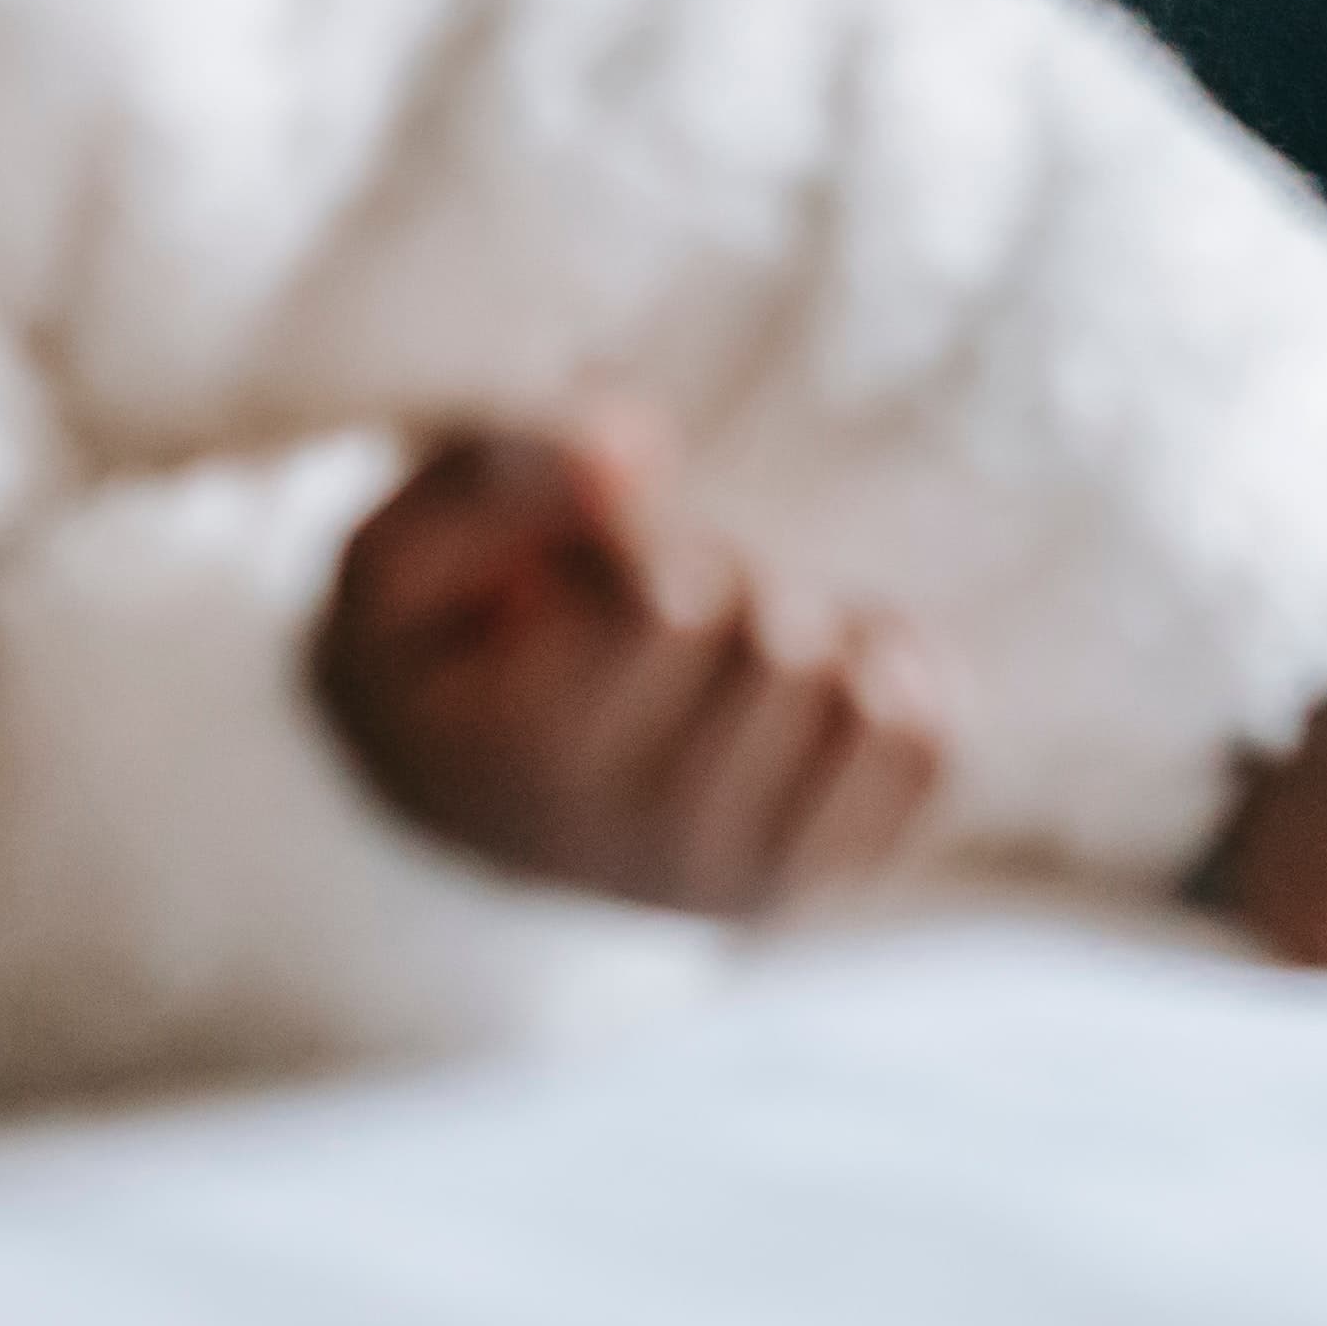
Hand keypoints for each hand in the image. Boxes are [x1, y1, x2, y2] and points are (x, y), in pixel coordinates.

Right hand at [315, 420, 945, 917]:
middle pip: (781, 641)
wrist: (462, 806)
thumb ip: (495, 479)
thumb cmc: (442, 648)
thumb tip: (639, 447)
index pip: (676, 595)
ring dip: (813, 626)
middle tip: (662, 593)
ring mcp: (737, 877)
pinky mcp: (816, 876)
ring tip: (729, 639)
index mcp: (527, 766)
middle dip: (733, 573)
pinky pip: (926, 748)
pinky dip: (892, 675)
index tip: (592, 553)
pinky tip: (816, 667)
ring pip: (862, 697)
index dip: (648, 530)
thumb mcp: (400, 553)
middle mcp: (639, 846)